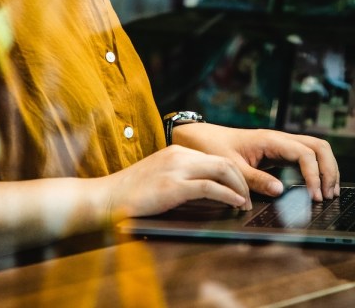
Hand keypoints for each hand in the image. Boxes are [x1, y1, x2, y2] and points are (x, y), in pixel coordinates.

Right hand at [102, 145, 251, 218]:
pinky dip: (228, 195)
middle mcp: (179, 154)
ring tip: (245, 203)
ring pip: (222, 170)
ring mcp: (176, 168)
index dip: (233, 172)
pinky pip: (210, 188)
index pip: (215, 157)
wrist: (105, 197)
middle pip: (223, 160)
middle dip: (242, 179)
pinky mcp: (173, 186)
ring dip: (239, 188)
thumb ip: (181, 178)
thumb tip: (207, 192)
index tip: (241, 187)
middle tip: (249, 196)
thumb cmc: (130, 193)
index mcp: (177, 150)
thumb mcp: (159, 178)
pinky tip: (235, 204)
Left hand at [172, 123, 339, 201]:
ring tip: (329, 192)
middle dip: (329, 169)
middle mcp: (280, 139)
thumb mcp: (230, 168)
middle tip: (329, 194)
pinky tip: (317, 186)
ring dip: (326, 168)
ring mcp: (281, 144)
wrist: (199, 137)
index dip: (314, 175)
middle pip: (319, 147)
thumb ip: (254, 180)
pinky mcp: (279, 151)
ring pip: (316, 149)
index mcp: (270, 140)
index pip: (305, 153)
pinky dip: (316, 168)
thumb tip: (280, 190)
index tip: (314, 196)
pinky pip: (305, 155)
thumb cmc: (212, 149)